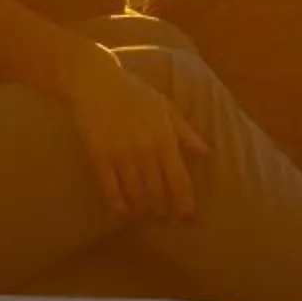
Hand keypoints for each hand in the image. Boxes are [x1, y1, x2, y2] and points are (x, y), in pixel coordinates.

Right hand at [66, 49, 207, 222]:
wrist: (95, 81)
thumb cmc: (134, 92)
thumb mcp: (164, 106)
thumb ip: (184, 132)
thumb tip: (206, 153)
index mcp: (164, 137)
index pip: (179, 180)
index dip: (184, 203)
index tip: (186, 218)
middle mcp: (145, 150)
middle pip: (158, 192)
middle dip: (163, 211)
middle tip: (164, 219)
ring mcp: (121, 155)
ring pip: (136, 194)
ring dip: (142, 210)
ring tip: (146, 215)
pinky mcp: (100, 157)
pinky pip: (111, 190)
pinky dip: (119, 205)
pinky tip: (123, 211)